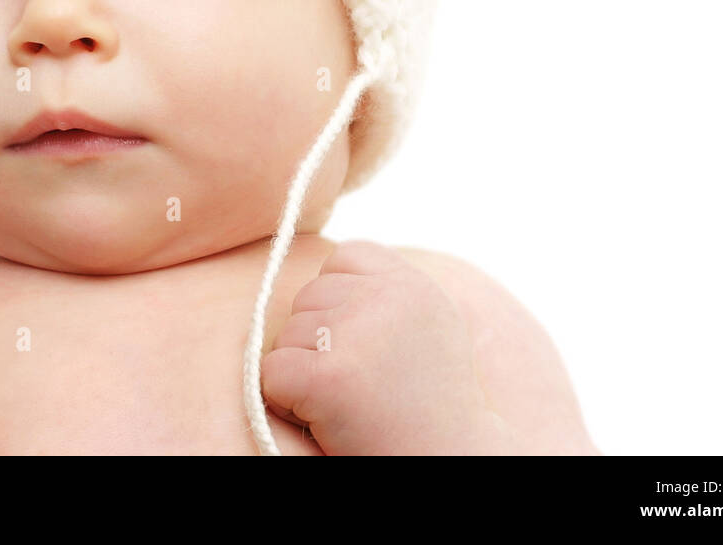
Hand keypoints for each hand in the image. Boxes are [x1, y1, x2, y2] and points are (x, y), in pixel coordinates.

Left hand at [261, 240, 596, 454]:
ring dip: (305, 372)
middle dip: (320, 341)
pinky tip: (328, 418)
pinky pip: (272, 373)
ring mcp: (355, 334)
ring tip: (352, 402)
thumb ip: (386, 291)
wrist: (450, 464)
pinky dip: (286, 401)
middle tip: (363, 385)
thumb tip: (323, 274)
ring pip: (287, 334)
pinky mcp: (327, 377)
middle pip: (309, 297)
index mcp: (413, 283)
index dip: (341, 302)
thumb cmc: (431, 406)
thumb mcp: (429, 326)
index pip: (344, 258)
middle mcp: (387, 298)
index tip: (368, 346)